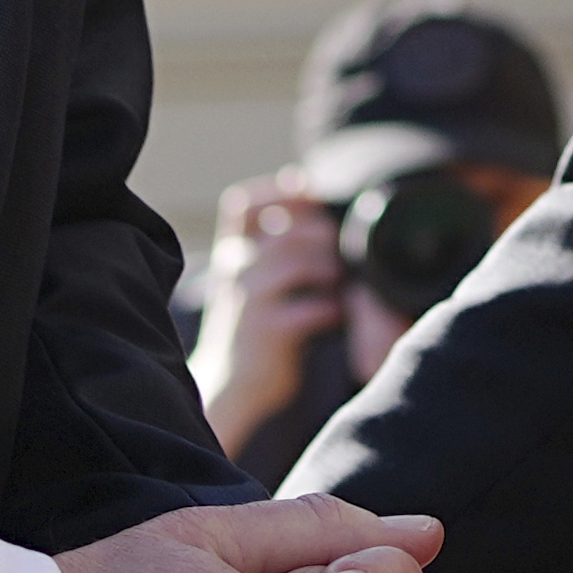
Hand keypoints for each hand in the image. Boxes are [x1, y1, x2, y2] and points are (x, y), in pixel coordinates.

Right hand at [189, 173, 344, 456]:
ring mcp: (248, 301)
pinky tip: (338, 313)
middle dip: (321, 234)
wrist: (231, 383)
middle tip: (341, 249)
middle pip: (283, 233)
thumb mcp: (252, 277)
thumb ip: (273, 240)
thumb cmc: (253, 325)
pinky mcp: (265, 332)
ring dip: (328, 267)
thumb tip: (308, 189)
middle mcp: (234, 271)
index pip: (244, 205)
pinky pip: (307, 309)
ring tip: (341, 280)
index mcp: (231, 253)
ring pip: (294, 265)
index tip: (311, 191)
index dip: (278, 192)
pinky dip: (330, 307)